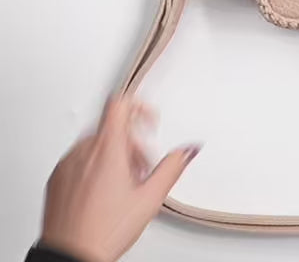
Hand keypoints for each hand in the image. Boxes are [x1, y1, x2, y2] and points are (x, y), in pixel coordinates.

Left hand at [40, 95, 200, 261]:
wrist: (69, 257)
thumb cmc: (104, 230)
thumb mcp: (150, 198)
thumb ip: (172, 167)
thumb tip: (188, 149)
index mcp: (108, 148)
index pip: (120, 104)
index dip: (139, 105)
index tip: (149, 121)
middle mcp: (84, 150)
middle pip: (112, 127)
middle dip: (132, 142)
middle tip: (141, 167)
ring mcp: (67, 163)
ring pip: (95, 143)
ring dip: (113, 155)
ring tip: (124, 184)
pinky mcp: (56, 178)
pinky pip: (78, 159)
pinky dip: (93, 167)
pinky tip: (103, 192)